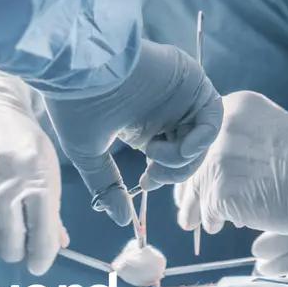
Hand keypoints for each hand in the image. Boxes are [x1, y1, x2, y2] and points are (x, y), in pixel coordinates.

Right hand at [0, 62, 65, 274]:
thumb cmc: (16, 138)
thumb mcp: (43, 166)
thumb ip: (51, 209)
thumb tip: (58, 246)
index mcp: (36, 179)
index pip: (41, 240)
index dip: (40, 259)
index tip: (36, 263)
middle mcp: (2, 182)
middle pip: (7, 247)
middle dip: (11, 247)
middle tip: (8, 232)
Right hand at [42, 39, 219, 226]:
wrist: (77, 66)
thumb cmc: (75, 105)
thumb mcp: (89, 153)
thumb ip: (107, 185)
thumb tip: (121, 220)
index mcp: (142, 123)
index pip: (167, 156)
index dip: (162, 175)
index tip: (146, 184)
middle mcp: (163, 110)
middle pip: (188, 152)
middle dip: (173, 172)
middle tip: (152, 177)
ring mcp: (179, 95)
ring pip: (202, 137)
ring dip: (184, 158)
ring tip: (156, 155)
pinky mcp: (191, 80)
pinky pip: (211, 116)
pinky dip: (202, 138)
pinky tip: (181, 146)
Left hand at [174, 91, 287, 235]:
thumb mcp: (270, 132)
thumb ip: (239, 140)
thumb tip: (209, 166)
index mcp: (235, 106)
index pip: (199, 133)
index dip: (194, 157)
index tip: (192, 173)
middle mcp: (220, 126)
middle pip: (190, 159)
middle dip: (188, 184)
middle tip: (185, 204)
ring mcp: (218, 157)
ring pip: (195, 187)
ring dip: (194, 206)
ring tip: (194, 221)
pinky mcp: (220, 189)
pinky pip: (207, 210)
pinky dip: (211, 220)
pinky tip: (216, 226)